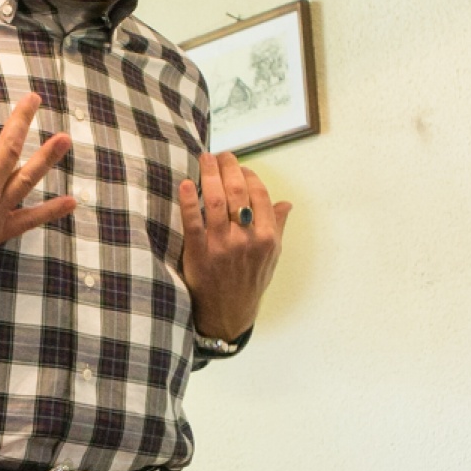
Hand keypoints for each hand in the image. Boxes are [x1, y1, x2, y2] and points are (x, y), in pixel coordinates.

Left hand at [179, 151, 291, 340]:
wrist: (228, 315)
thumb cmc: (249, 283)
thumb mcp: (271, 258)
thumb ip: (276, 228)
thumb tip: (285, 204)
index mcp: (266, 238)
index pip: (259, 195)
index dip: (249, 175)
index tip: (240, 166)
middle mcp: (246, 239)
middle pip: (237, 192)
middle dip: (228, 167)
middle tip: (220, 155)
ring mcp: (222, 245)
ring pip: (215, 201)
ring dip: (208, 175)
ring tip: (204, 160)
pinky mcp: (199, 253)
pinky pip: (192, 222)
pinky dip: (188, 201)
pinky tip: (184, 184)